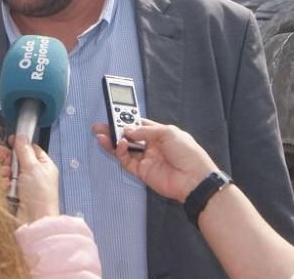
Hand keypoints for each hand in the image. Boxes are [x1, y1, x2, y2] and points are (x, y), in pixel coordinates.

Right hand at [8, 134, 59, 224]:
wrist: (34, 220)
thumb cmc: (39, 193)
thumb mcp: (33, 167)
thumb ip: (24, 150)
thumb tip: (21, 135)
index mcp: (43, 165)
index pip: (30, 148)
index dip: (20, 144)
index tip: (9, 141)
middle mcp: (33, 173)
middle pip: (15, 159)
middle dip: (8, 159)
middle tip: (4, 161)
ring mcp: (22, 184)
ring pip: (7, 170)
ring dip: (4, 172)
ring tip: (7, 177)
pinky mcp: (12, 194)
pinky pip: (3, 183)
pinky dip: (3, 183)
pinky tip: (5, 186)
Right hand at [94, 119, 218, 202]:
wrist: (193, 178)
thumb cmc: (187, 152)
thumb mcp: (167, 132)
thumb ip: (145, 131)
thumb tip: (127, 130)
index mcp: (160, 133)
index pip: (139, 124)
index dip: (127, 120)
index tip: (113, 115)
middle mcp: (151, 145)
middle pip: (129, 137)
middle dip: (114, 131)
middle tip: (100, 126)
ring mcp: (146, 159)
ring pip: (125, 149)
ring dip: (113, 142)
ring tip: (102, 135)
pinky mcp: (142, 172)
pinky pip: (127, 161)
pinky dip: (120, 153)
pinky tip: (118, 145)